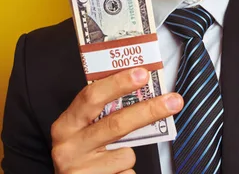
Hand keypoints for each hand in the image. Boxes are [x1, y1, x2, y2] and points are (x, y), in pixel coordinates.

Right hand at [50, 68, 182, 173]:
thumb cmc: (79, 154)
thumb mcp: (80, 132)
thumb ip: (100, 115)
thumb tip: (138, 89)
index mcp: (66, 126)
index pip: (91, 97)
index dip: (118, 84)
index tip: (142, 74)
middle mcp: (69, 148)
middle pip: (117, 125)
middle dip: (149, 110)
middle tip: (173, 101)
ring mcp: (81, 170)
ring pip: (126, 154)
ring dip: (128, 155)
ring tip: (112, 161)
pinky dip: (125, 173)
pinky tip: (111, 173)